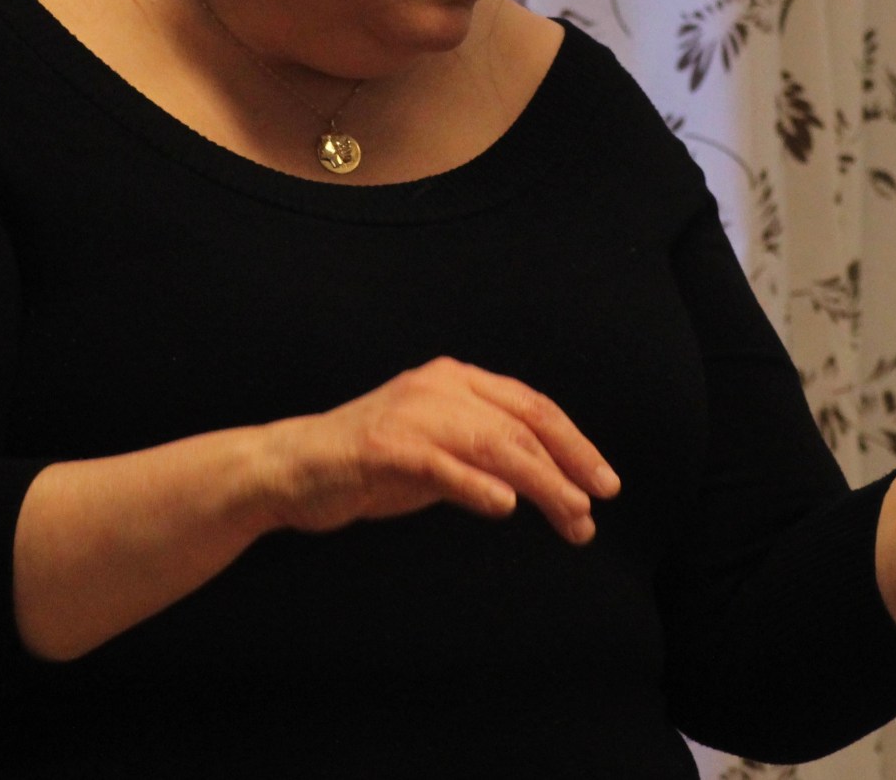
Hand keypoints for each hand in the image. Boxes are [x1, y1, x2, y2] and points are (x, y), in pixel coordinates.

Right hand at [255, 357, 620, 544]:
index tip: (604, 481)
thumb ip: (485, 451)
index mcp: (456, 379)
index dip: (574, 442)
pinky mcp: (384, 448)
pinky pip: (442, 466)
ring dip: (540, 483)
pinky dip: (476, 485)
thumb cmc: (371, 463)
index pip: (532, 405)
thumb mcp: (439, 446)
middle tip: (596, 506)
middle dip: (567, 467)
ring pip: (494, 444)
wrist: (291, 467)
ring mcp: (411, 414)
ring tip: (570, 515)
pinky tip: (506, 506)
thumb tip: (549, 483)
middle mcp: (439, 386)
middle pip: (521, 425)